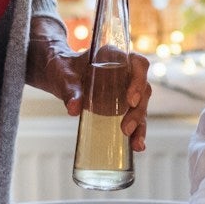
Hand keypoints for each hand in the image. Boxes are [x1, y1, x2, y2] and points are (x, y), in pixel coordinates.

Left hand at [27, 36, 149, 152]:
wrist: (60, 75)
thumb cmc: (63, 70)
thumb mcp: (64, 77)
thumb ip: (69, 89)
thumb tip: (73, 108)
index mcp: (117, 57)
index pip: (139, 64)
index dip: (139, 81)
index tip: (130, 99)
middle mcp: (127, 73)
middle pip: (143, 90)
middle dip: (137, 111)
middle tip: (125, 128)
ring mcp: (127, 90)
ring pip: (141, 107)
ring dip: (140, 125)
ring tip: (136, 145)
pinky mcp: (123, 106)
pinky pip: (134, 118)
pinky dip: (136, 132)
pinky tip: (136, 146)